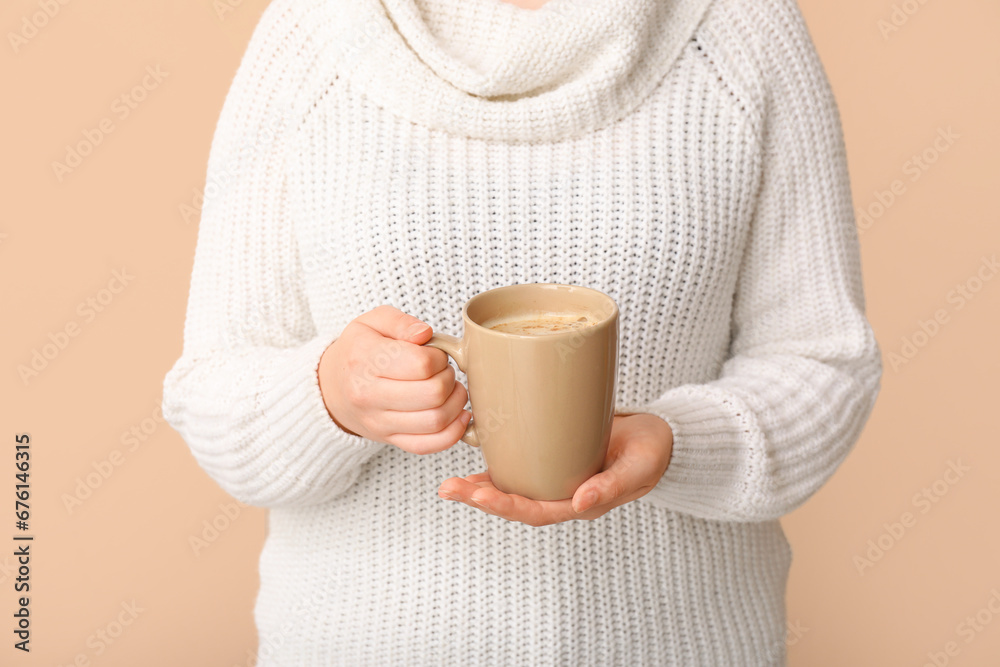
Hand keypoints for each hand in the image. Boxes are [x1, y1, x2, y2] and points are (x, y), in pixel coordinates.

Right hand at [318, 305, 471, 453]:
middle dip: (449, 379)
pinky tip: (458, 416)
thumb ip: (401, 322)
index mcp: (365, 360)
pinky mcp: (389, 440)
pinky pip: (428, 445)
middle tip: (444, 371)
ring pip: (435, 421)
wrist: (332, 388)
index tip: (435, 354)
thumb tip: (425, 334)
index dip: (439, 357)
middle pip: (433, 394)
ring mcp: (379, 422)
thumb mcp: (372, 322)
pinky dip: (452, 433)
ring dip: (455, 404)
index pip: (421, 364)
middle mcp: (369, 396)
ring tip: (451, 390)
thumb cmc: (358, 351)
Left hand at [437, 412, 673, 525]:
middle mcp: (563, 495)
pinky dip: (495, 466)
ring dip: (480, 487)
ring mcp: (556, 478)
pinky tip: (473, 460)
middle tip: (448, 488)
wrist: (661, 436)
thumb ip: (613, 485)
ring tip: (449, 484)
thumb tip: (579, 502)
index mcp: (581, 502)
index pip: (537, 512)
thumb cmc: (652, 450)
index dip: (506, 506)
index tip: (480, 495)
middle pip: (516, 504)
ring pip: (513, 488)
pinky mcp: (553, 457)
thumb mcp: (640, 465)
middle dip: (480, 498)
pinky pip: (520, 467)